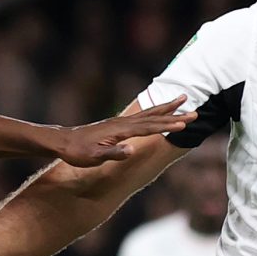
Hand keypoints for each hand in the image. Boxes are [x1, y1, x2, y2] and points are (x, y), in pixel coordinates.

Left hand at [50, 101, 197, 166]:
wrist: (62, 142)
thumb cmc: (77, 152)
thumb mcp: (94, 157)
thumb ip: (113, 153)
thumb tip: (131, 150)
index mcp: (121, 130)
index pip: (150, 128)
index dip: (168, 125)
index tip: (185, 123)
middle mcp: (123, 122)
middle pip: (154, 116)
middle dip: (174, 113)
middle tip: (195, 109)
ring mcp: (120, 121)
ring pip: (149, 113)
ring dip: (167, 107)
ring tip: (183, 98)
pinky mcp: (117, 124)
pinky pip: (142, 116)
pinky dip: (154, 112)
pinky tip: (158, 111)